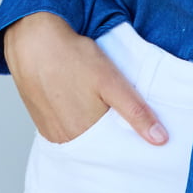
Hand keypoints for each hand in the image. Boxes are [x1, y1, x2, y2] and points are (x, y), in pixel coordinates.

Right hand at [2, 12, 167, 145]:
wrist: (32, 41)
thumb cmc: (71, 57)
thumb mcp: (111, 81)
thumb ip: (136, 112)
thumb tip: (160, 139)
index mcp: (83, 136)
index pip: (116, 152)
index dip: (132, 144)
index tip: (147, 137)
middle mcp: (65, 140)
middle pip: (98, 148)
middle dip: (114, 138)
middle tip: (127, 118)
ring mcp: (51, 132)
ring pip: (83, 139)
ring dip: (96, 131)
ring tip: (104, 110)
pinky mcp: (42, 122)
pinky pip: (67, 131)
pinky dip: (79, 124)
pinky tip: (84, 107)